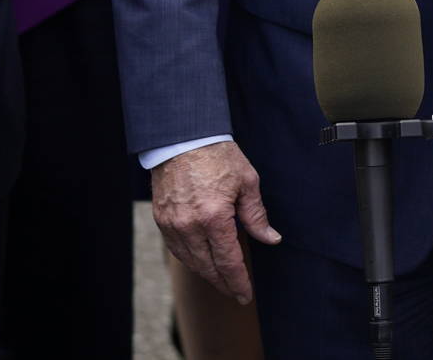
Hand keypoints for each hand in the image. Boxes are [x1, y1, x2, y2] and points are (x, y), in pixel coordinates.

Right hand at [151, 142, 281, 304]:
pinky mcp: (161, 219)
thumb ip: (257, 215)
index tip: (245, 294)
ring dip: (207, 274)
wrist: (182, 137)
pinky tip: (201, 262)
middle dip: (224, 283)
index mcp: (214, 217)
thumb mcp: (247, 182)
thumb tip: (271, 239)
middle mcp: (190, 226)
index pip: (228, 262)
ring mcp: (172, 224)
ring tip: (221, 280)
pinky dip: (190, 259)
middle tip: (235, 293)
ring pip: (191, 262)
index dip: (238, 281)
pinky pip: (176, 249)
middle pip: (208, 267)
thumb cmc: (218, 155)